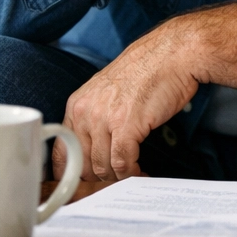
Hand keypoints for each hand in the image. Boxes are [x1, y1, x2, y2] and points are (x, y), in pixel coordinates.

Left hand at [53, 20, 198, 181]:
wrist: (174, 53)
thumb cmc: (150, 69)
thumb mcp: (110, 89)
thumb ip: (97, 114)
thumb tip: (97, 144)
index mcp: (78, 103)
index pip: (61, 152)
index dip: (73, 172)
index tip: (86, 183)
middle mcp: (86, 112)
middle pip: (82, 164)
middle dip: (99, 178)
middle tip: (114, 182)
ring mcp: (105, 119)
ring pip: (102, 167)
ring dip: (118, 177)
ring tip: (131, 176)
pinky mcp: (127, 126)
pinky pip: (122, 163)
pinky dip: (131, 173)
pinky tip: (140, 171)